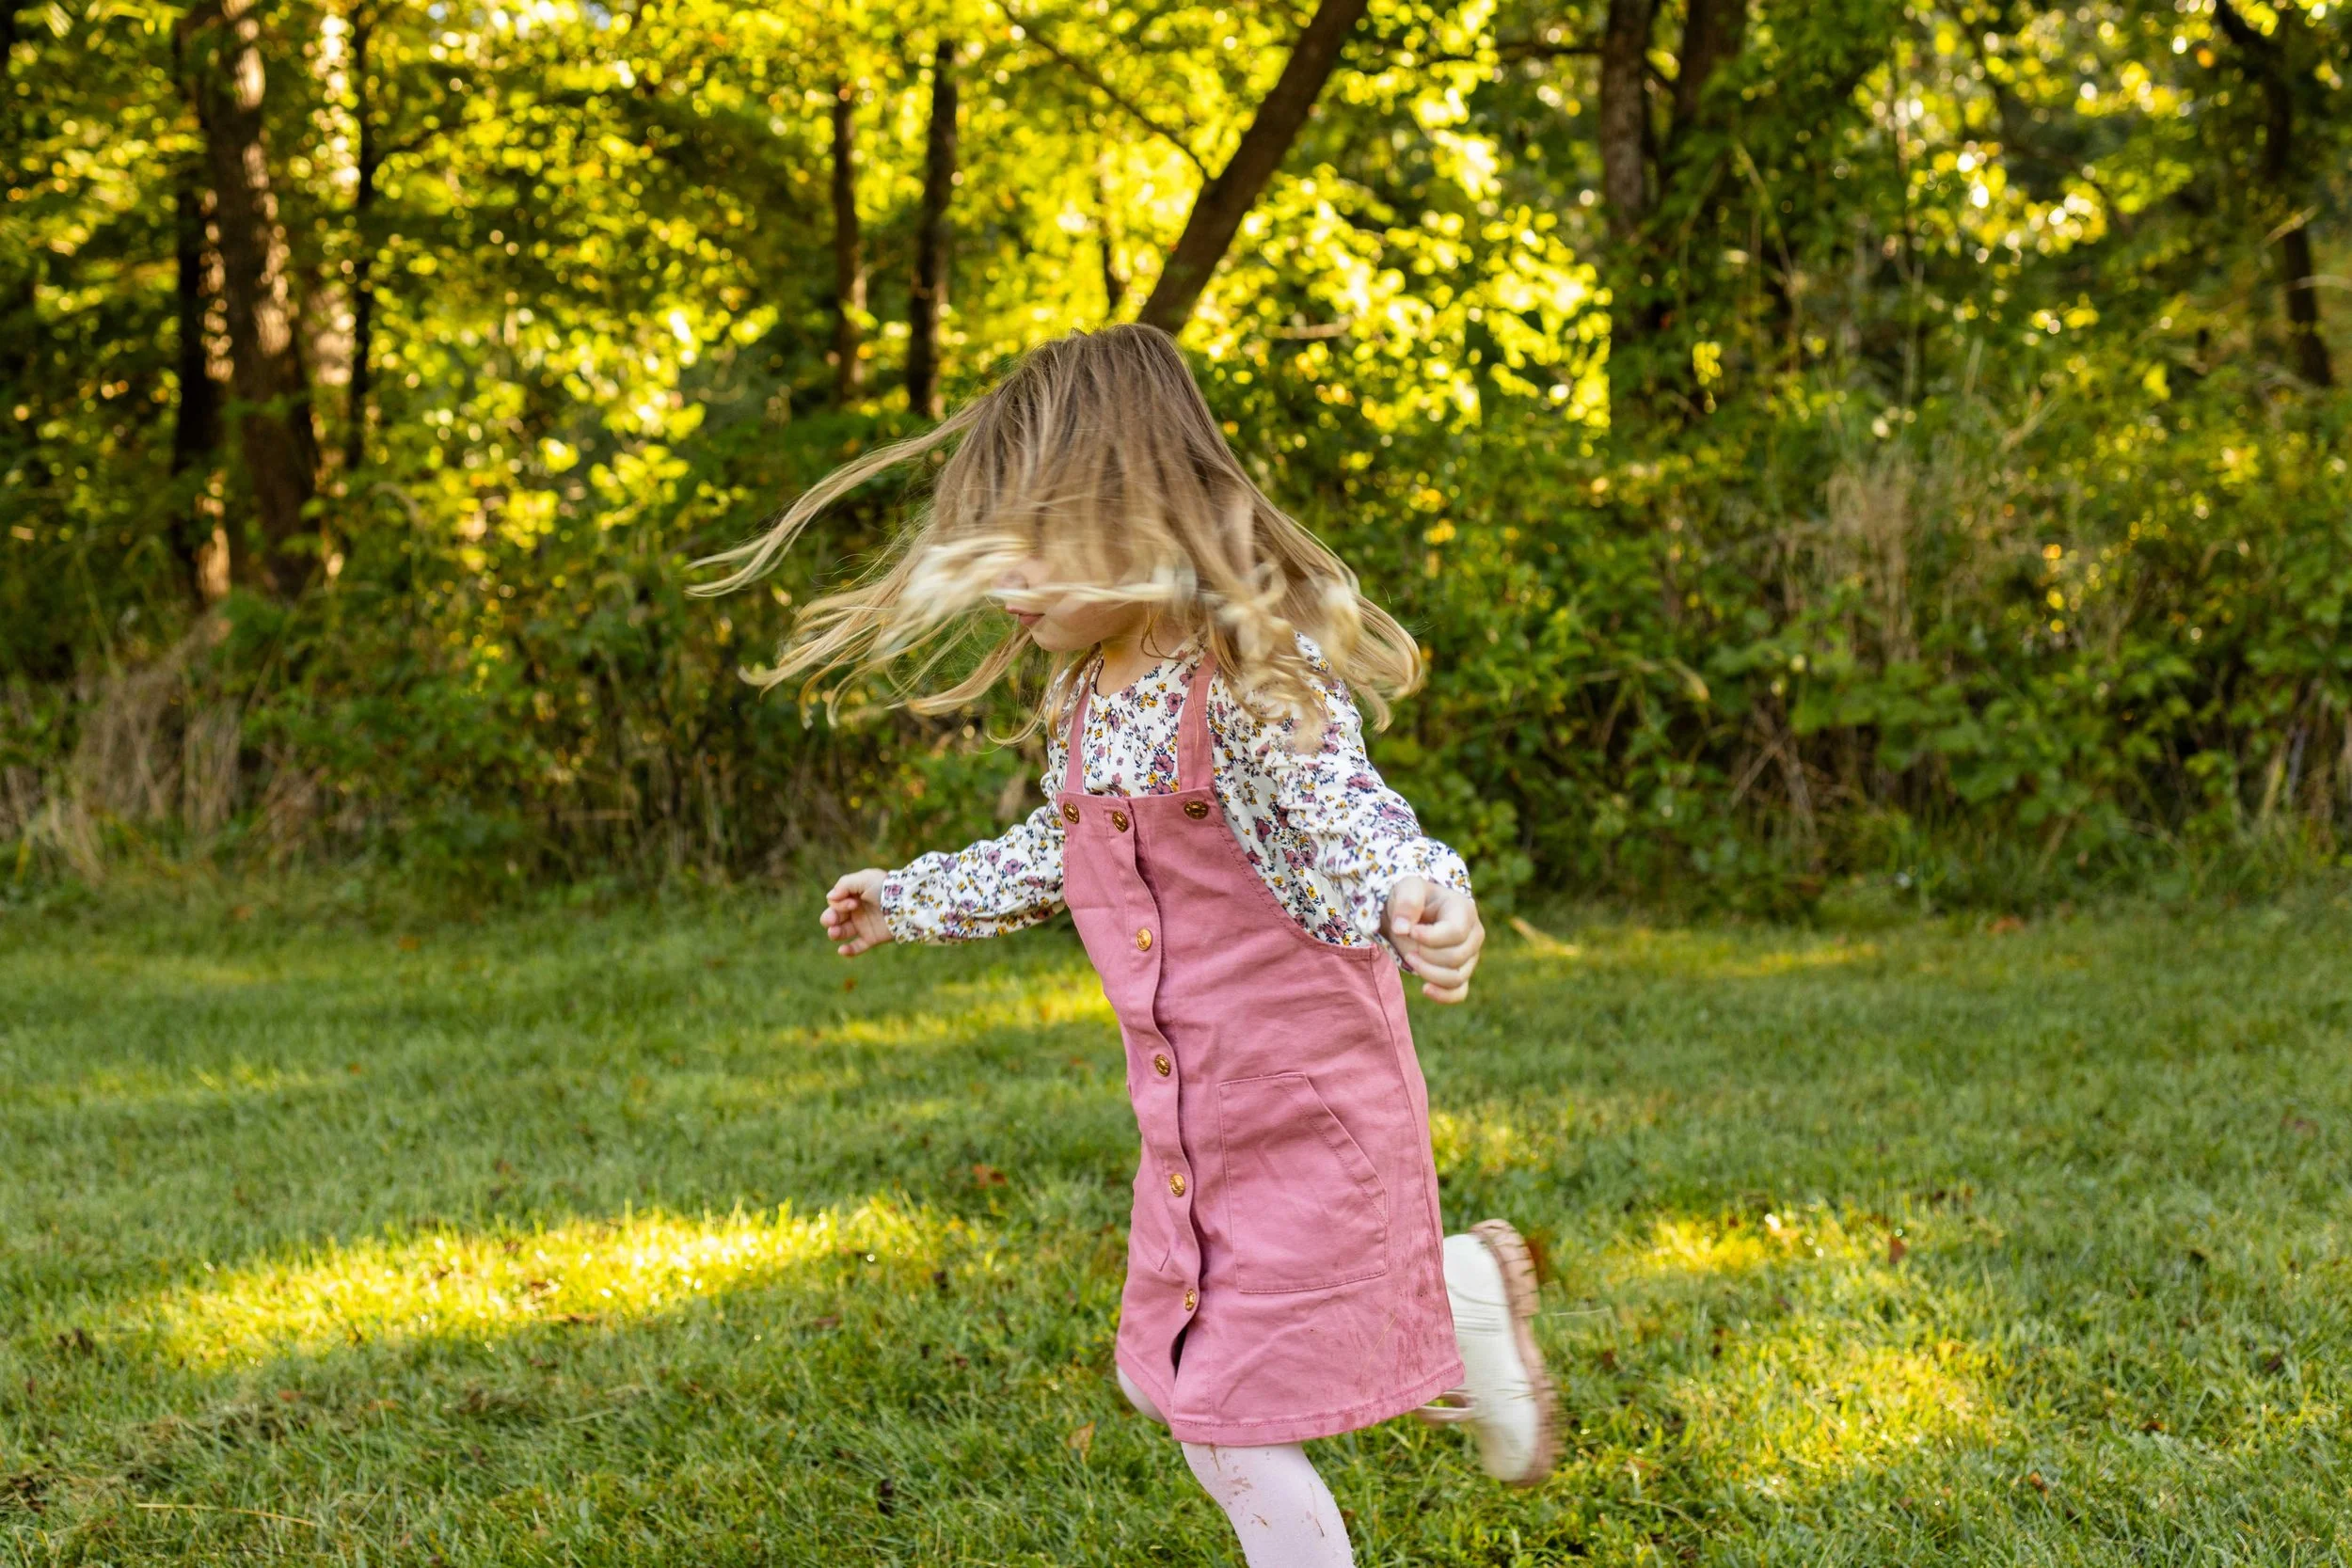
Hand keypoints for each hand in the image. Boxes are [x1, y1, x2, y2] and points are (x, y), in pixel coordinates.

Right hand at [821, 869, 895, 957]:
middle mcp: (855, 911)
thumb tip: (830, 897)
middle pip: (833, 917)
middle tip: (833, 920)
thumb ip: (844, 884)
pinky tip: (842, 950)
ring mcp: (863, 925)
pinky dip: (848, 951)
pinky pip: (856, 947)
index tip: (854, 902)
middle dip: (828, 919)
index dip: (839, 904)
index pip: (834, 902)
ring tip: (834, 932)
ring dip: (834, 933)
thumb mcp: (864, 879)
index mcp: (852, 896)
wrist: (906, 903)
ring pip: (841, 932)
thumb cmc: (885, 888)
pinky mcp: (871, 938)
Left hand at [1387, 877, 1482, 1002]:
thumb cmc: (1413, 898)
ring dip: (1428, 973)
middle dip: (1425, 955)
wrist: (1412, 913)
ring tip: (1410, 958)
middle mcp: (1474, 934)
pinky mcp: (1462, 972)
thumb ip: (1406, 903)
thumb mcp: (1407, 889)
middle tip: (1409, 944)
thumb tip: (1402, 929)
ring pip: (1456, 977)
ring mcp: (1471, 956)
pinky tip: (1424, 989)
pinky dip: (1442, 995)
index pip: (1455, 933)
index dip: (1429, 937)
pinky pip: (1459, 992)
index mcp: (1464, 910)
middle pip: (1455, 957)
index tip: (1410, 931)